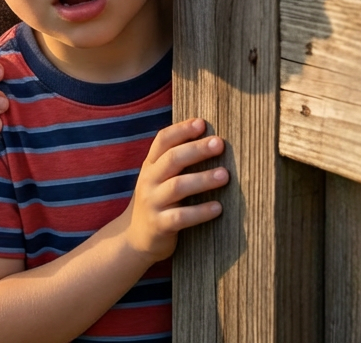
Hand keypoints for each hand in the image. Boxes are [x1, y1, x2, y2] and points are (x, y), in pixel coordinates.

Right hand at [120, 118, 226, 262]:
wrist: (135, 238)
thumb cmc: (157, 202)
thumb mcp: (157, 178)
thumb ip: (174, 161)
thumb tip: (206, 138)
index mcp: (150, 165)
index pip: (162, 140)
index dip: (181, 130)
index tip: (202, 123)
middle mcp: (148, 180)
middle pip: (172, 159)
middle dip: (196, 150)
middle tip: (219, 143)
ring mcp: (152, 203)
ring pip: (177, 186)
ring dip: (203, 179)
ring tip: (225, 175)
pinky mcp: (160, 225)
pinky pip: (181, 217)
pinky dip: (200, 212)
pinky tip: (218, 208)